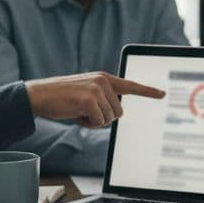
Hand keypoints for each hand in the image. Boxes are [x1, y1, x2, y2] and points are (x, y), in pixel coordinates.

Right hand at [25, 72, 164, 127]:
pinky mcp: (90, 99)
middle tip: (86, 111)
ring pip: (110, 118)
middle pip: (119, 112)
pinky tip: (76, 115)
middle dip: (104, 117)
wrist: (40, 95)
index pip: (131, 86)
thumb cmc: (63, 97)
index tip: (162, 94)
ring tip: (79, 111)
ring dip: (95, 121)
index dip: (148, 91)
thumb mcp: (86, 92)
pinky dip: (88, 124)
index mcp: (104, 78)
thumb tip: (119, 112)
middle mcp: (103, 81)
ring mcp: (97, 89)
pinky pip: (98, 122)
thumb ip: (104, 97)